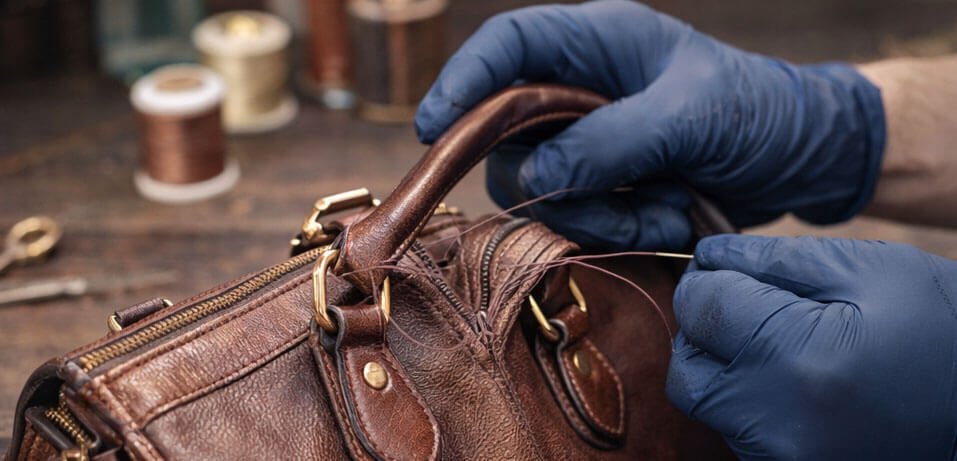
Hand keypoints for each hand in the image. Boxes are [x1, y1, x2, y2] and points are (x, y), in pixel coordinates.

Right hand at [416, 0, 884, 249]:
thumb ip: (612, 140)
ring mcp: (589, 142)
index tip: (432, 126)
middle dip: (553, 179)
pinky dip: (619, 230)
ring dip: (599, 214)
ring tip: (664, 209)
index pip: (507, 47)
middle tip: (609, 197)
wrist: (801, 160)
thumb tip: (537, 175)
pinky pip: (576, 219)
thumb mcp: (692, 115)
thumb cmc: (757, 111)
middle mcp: (579, 91)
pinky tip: (671, 218)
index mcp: (597, 43)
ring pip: (541, 190)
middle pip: (509, 136)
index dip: (462, 81)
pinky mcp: (604, 186)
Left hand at [667, 235, 956, 458]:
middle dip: (702, 329)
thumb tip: (709, 254)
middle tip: (741, 305)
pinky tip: (791, 379)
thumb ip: (774, 259)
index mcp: (799, 360)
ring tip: (776, 343)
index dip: (708, 278)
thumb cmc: (942, 326)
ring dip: (722, 366)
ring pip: (707, 405)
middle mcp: (779, 423)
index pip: (703, 309)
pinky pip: (738, 432)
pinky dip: (747, 401)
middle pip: (688, 368)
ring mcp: (785, 458)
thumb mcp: (869, 270)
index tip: (725, 267)